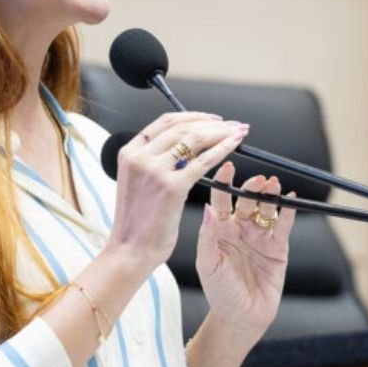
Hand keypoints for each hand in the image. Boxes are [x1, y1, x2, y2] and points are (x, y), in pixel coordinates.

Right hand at [106, 113, 249, 274]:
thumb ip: (153, 161)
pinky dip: (223, 149)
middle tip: (231, 124)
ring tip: (238, 132)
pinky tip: (235, 145)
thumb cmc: (136, 223)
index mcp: (129, 153)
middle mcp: (140, 157)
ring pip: (195, 138)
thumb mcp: (137, 182)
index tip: (211, 118)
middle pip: (182, 126)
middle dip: (212, 122)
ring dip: (221, 132)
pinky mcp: (171, 186)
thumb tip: (181, 148)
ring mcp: (155, 170)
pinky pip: (204, 161)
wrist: (130, 251)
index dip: (192, 116)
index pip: (165, 122)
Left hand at [195, 162, 294, 340]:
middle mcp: (239, 229)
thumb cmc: (220, 292)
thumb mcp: (208, 264)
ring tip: (273, 184)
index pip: (221, 200)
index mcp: (219, 230)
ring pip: (265, 208)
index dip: (224, 183)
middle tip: (258, 179)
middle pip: (246, 200)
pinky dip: (288, 211)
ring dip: (269, 195)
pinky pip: (283, 225)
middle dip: (251, 187)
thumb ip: (208, 237)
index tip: (227, 167)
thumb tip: (207, 209)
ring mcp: (259, 236)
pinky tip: (291, 198)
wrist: (242, 317)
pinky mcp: (278, 247)